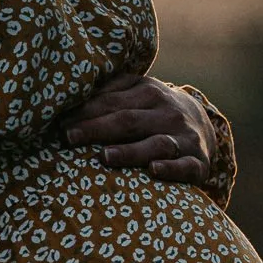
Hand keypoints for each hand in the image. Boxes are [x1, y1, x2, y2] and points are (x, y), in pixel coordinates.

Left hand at [62, 72, 211, 183]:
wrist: (202, 124)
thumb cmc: (153, 109)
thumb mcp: (137, 92)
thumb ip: (109, 92)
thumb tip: (69, 97)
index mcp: (149, 92)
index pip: (113, 102)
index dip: (86, 112)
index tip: (61, 123)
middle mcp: (168, 113)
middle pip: (129, 121)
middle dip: (98, 129)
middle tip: (70, 138)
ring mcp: (185, 138)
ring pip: (156, 144)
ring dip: (130, 151)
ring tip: (105, 157)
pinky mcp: (198, 162)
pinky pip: (186, 166)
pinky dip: (171, 169)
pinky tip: (153, 170)